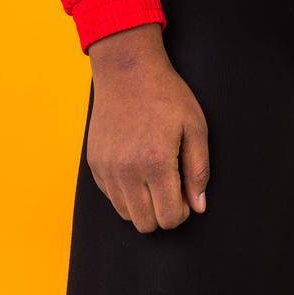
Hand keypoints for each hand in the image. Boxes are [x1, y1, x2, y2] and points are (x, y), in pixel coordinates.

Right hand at [86, 23, 209, 230]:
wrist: (127, 69)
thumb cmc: (165, 95)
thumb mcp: (195, 125)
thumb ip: (199, 169)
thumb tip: (199, 207)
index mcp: (155, 163)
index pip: (169, 218)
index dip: (183, 211)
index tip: (186, 192)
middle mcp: (126, 171)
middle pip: (146, 224)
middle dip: (163, 212)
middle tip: (171, 186)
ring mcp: (106, 169)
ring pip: (126, 215)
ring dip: (143, 204)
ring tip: (153, 175)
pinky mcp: (94, 164)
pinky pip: (111, 196)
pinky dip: (125, 191)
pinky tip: (136, 164)